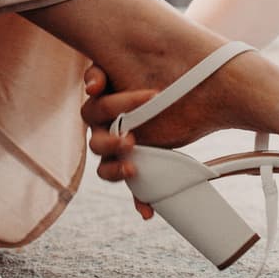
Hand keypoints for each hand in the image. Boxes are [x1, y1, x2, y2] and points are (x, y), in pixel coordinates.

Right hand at [83, 64, 154, 219]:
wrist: (188, 94)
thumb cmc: (148, 76)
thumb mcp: (125, 67)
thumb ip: (103, 69)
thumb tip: (90, 86)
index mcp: (103, 107)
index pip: (97, 108)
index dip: (109, 105)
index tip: (110, 93)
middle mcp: (108, 130)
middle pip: (97, 144)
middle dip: (110, 144)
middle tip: (129, 140)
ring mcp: (122, 152)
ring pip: (106, 169)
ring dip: (115, 171)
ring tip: (132, 170)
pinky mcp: (139, 165)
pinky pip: (134, 190)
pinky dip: (139, 200)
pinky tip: (147, 210)